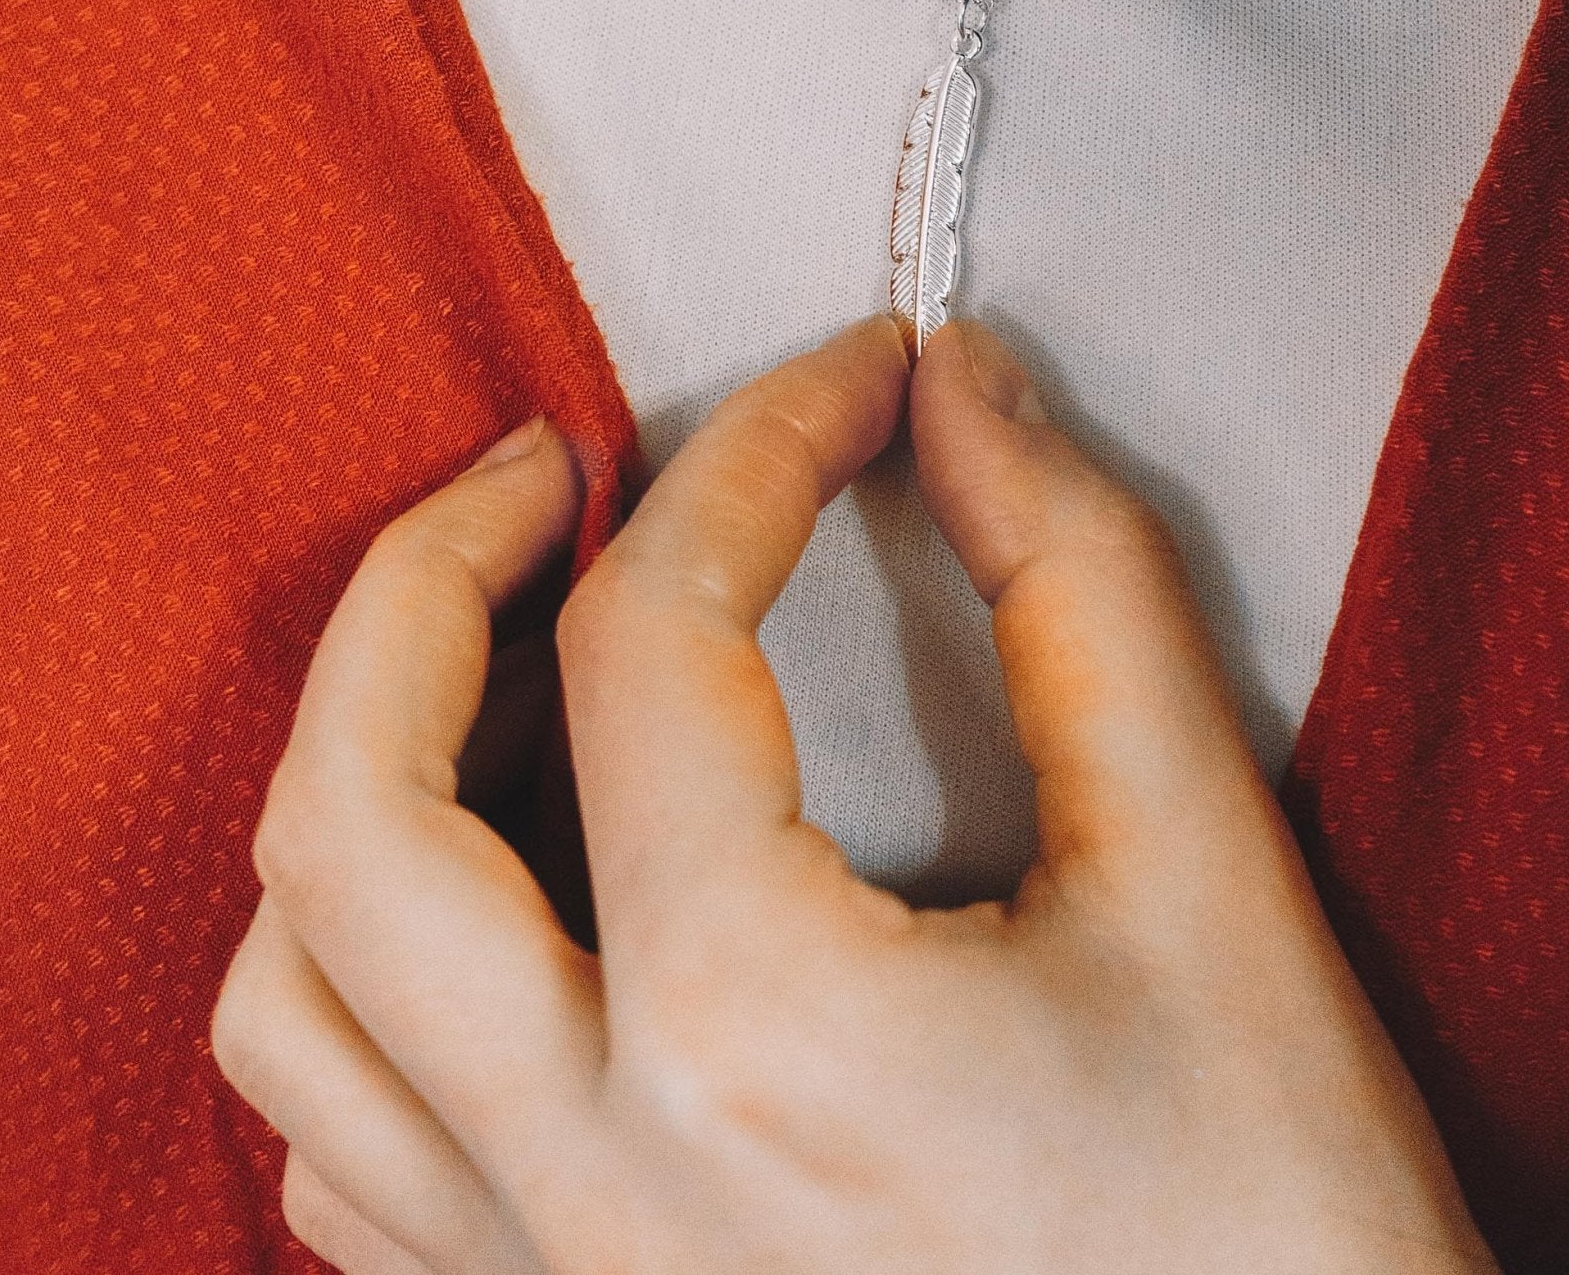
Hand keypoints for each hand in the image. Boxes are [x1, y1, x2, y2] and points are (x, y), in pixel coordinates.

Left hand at [212, 316, 1496, 1274]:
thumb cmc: (1278, 1235)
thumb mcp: (1208, 876)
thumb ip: (1079, 591)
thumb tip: (962, 397)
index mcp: (748, 1033)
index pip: (655, 638)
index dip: (763, 446)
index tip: (857, 380)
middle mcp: (582, 1180)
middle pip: (351, 806)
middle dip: (425, 575)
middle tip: (542, 466)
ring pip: (289, 994)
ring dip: (356, 777)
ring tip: (492, 668)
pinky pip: (337, 1156)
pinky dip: (365, 984)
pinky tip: (494, 914)